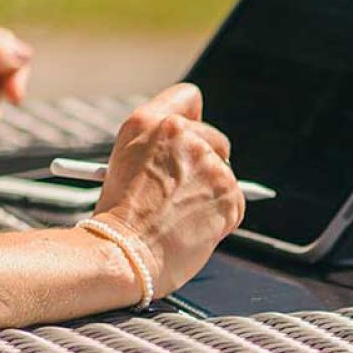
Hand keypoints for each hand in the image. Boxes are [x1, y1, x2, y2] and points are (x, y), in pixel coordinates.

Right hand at [90, 83, 245, 297]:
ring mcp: (208, 161)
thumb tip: (194, 151)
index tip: (192, 138)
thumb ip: (159, 147)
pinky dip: (221, 218)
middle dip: (207, 165)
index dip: (193, 120)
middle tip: (185, 192)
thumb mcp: (123, 163)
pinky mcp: (228, 190)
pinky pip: (235, 202)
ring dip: (210, 195)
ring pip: (225, 175)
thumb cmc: (117, 219)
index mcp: (147, 121)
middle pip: (216, 139)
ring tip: (179, 217)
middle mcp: (181, 134)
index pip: (188, 97)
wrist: (122, 254)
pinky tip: (194, 228)